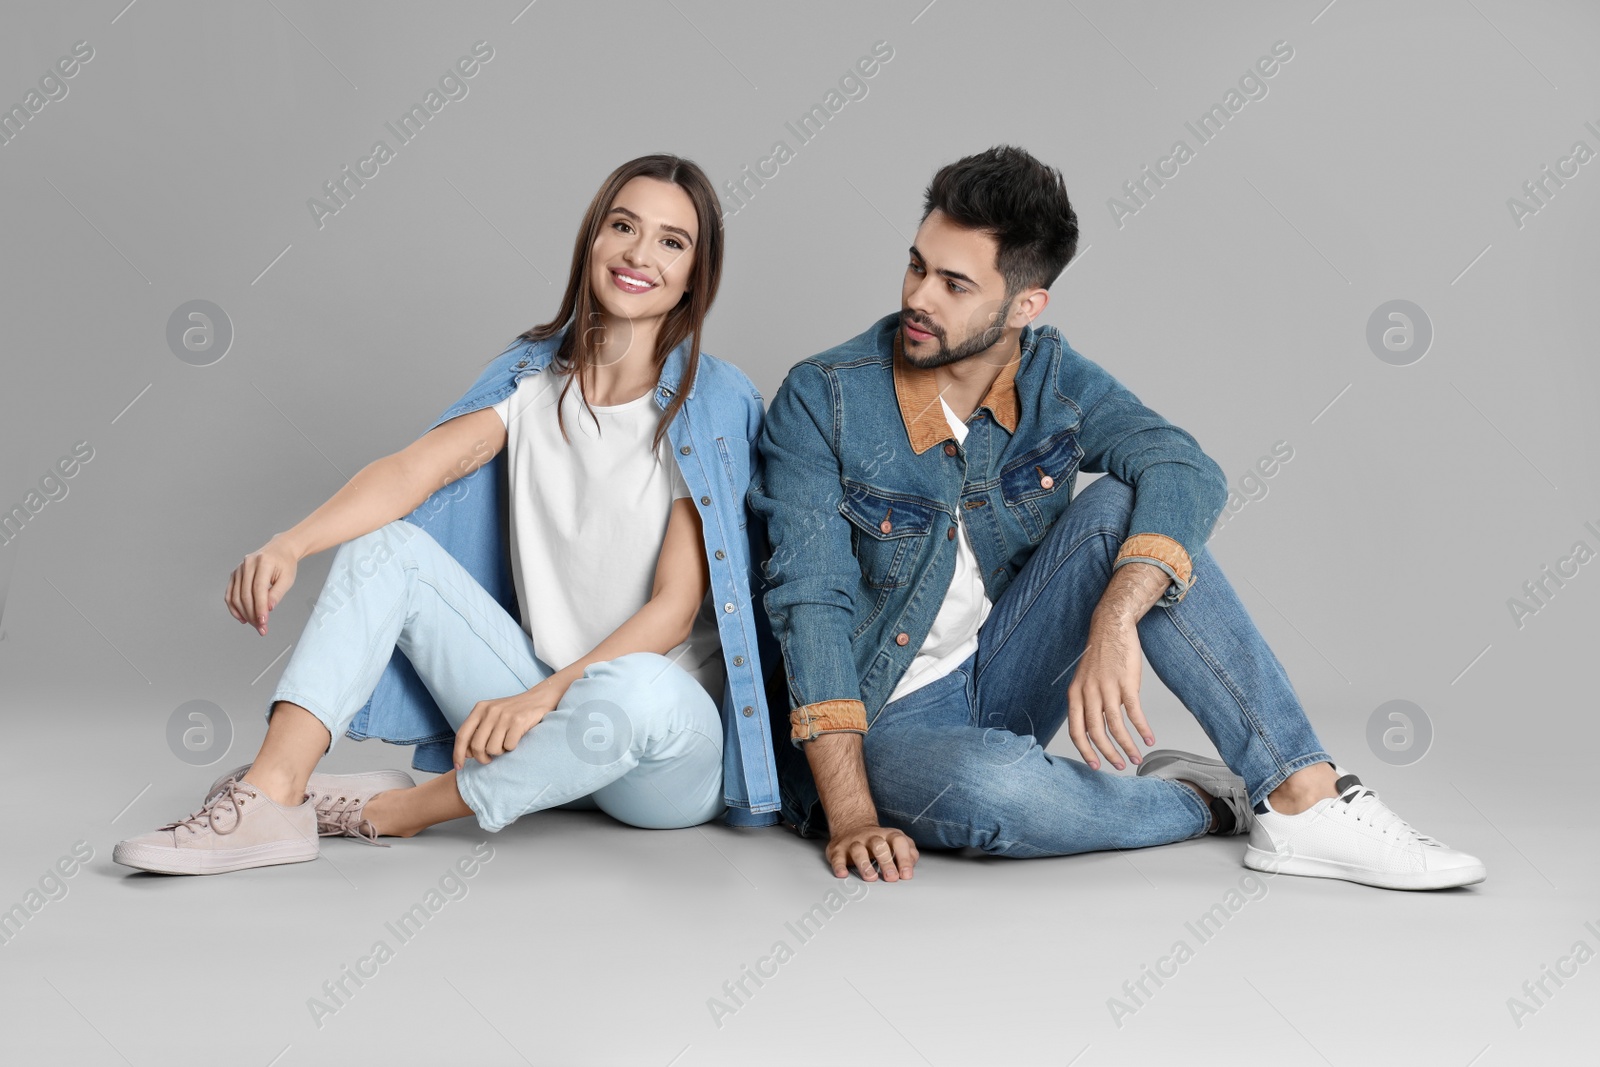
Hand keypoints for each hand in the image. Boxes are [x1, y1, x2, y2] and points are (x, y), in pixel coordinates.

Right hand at [226, 538, 298, 635]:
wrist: (279, 549)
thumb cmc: (285, 564)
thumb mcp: (287, 578)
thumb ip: (277, 593)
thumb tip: (268, 608)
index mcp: (263, 562)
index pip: (258, 589)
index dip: (260, 607)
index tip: (263, 621)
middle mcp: (248, 564)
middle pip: (246, 594)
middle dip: (253, 614)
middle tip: (262, 628)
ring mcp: (239, 569)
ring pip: (236, 596)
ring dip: (244, 614)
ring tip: (255, 624)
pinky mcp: (234, 574)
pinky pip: (230, 594)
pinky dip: (234, 607)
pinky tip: (242, 618)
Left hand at [453, 680, 564, 768]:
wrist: (538, 698)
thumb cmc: (512, 712)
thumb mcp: (491, 715)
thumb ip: (478, 730)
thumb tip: (467, 754)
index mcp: (480, 708)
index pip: (462, 735)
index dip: (458, 754)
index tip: (459, 767)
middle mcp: (490, 710)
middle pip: (476, 746)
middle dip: (482, 758)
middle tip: (489, 759)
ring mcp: (504, 715)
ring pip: (492, 749)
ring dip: (499, 753)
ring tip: (505, 745)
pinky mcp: (519, 721)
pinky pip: (509, 746)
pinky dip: (512, 748)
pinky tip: (515, 739)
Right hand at [826, 823, 918, 881]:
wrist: (851, 826)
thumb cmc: (878, 841)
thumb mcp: (895, 842)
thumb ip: (908, 852)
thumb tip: (911, 864)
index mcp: (887, 835)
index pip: (898, 842)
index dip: (904, 858)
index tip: (906, 875)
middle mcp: (870, 837)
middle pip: (879, 846)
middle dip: (886, 862)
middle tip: (891, 878)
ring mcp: (853, 842)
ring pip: (858, 850)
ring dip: (865, 864)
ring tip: (871, 878)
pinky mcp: (838, 849)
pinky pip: (837, 857)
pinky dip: (839, 866)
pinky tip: (843, 874)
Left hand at [1066, 614, 1153, 769]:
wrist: (1111, 627)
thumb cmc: (1100, 656)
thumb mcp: (1084, 680)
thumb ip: (1088, 703)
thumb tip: (1097, 729)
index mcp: (1075, 694)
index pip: (1076, 731)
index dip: (1085, 751)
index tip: (1095, 765)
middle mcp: (1088, 693)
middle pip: (1096, 732)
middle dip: (1107, 753)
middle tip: (1118, 766)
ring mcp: (1108, 688)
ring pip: (1116, 726)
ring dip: (1127, 746)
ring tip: (1136, 758)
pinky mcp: (1127, 682)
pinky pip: (1134, 712)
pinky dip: (1142, 729)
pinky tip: (1149, 739)